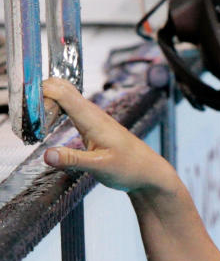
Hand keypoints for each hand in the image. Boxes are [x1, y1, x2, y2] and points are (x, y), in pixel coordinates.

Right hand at [41, 78, 178, 193]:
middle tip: (28, 119)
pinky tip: (45, 123)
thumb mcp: (101, 167)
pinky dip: (52, 109)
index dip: (40, 94)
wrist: (149, 172)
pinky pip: (67, 107)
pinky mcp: (90, 124)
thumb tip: (47, 155)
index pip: (61, 92)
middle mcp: (92, 113)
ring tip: (33, 123)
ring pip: (63, 96)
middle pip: (59, 87)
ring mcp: (91, 117)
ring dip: (44, 103)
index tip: (28, 112)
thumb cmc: (131, 169)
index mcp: (93, 119)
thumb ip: (73, 160)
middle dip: (39, 95)